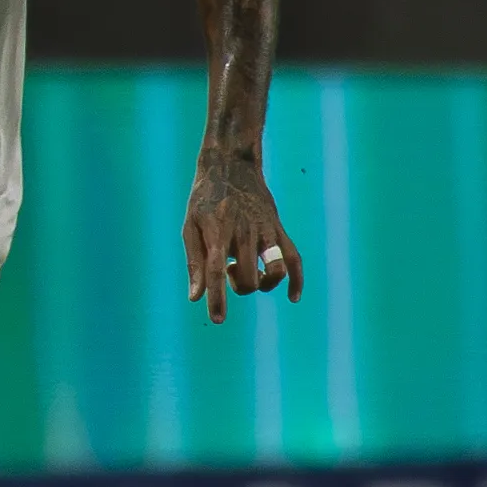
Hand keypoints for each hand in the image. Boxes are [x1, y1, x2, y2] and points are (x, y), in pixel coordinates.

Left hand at [183, 154, 302, 323]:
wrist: (231, 166)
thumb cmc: (204, 199)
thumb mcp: (190, 226)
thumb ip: (194, 262)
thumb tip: (195, 297)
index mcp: (217, 231)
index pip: (216, 271)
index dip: (217, 297)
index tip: (218, 320)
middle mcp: (244, 232)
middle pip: (249, 277)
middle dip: (238, 287)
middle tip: (229, 273)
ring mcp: (266, 230)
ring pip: (275, 270)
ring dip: (264, 284)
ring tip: (249, 274)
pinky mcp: (279, 229)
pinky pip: (295, 258)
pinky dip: (296, 280)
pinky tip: (292, 297)